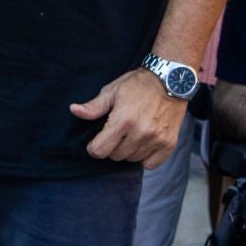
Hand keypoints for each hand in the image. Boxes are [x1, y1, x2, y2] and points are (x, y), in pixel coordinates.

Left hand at [70, 68, 188, 166]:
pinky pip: (151, 164)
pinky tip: (143, 144)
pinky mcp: (169, 143)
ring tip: (130, 135)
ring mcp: (157, 139)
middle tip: (116, 134)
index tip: (95, 141)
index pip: (100, 150)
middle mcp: (141, 133)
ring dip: (128, 151)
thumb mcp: (111, 91)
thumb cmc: (137, 85)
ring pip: (132, 159)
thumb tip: (74, 110)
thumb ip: (93, 106)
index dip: (93, 147)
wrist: (171, 81)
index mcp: (123, 121)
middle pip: (115, 156)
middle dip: (111, 147)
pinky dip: (145, 158)